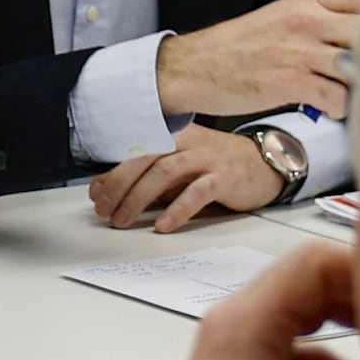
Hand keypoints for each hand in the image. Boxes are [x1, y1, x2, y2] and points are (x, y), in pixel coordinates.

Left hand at [90, 128, 281, 234]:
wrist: (264, 162)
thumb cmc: (215, 165)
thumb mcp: (177, 167)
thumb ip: (146, 176)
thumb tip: (106, 190)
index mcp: (170, 134)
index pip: (133, 149)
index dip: (110, 172)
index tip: (95, 194)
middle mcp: (186, 141)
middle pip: (144, 158)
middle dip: (118, 185)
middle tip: (104, 209)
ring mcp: (206, 157)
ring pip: (164, 172)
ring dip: (138, 198)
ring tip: (123, 219)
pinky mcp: (225, 177)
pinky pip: (197, 192)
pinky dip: (177, 209)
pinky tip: (163, 225)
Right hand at [157, 0, 359, 121]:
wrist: (192, 67)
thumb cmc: (236, 48)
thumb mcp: (280, 17)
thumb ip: (317, 18)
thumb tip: (355, 33)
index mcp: (307, 1)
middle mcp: (308, 20)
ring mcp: (301, 50)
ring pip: (358, 65)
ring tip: (350, 94)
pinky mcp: (292, 81)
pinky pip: (339, 97)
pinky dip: (340, 108)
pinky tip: (329, 109)